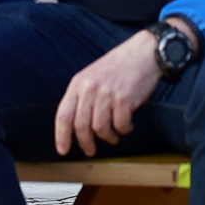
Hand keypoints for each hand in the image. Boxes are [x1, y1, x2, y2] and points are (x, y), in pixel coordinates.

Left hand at [52, 34, 165, 156]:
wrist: (143, 52)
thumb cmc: (119, 66)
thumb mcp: (92, 76)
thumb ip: (82, 96)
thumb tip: (76, 125)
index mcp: (78, 83)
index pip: (63, 115)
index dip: (61, 136)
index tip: (63, 150)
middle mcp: (90, 89)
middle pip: (80, 126)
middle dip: (85, 143)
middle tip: (91, 151)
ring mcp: (106, 94)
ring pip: (100, 128)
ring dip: (108, 137)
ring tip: (113, 137)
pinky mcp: (124, 99)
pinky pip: (120, 125)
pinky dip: (124, 130)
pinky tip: (127, 126)